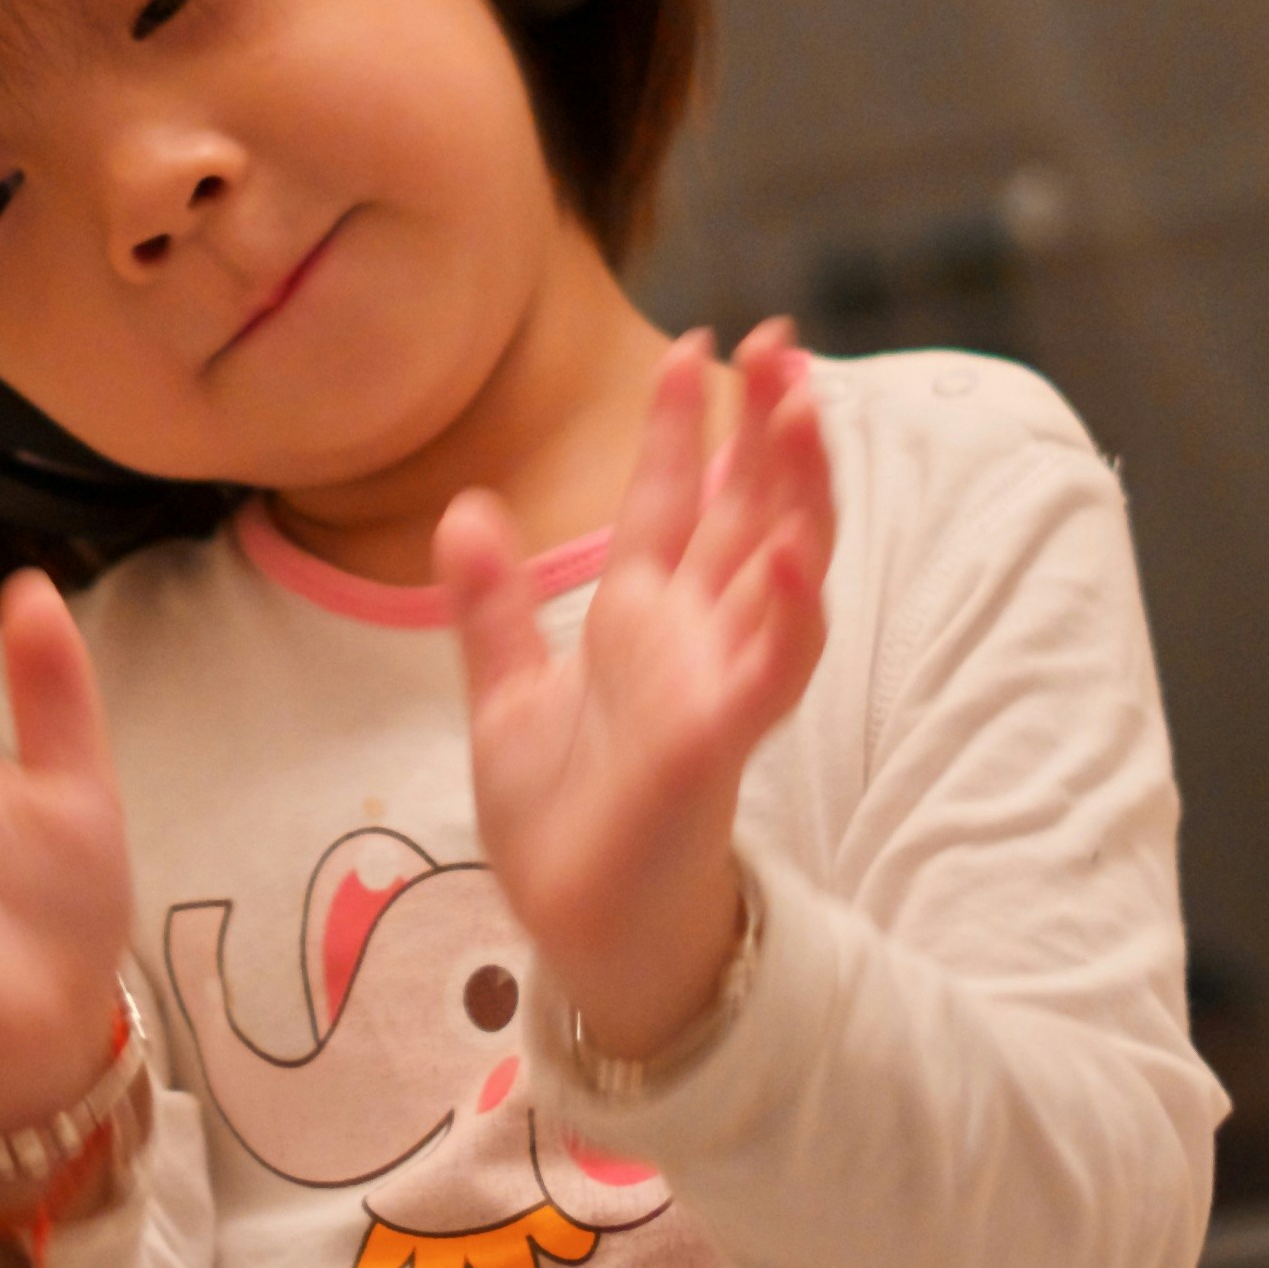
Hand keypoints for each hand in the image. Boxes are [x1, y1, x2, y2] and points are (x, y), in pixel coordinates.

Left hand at [439, 323, 833, 1063]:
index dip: (687, 426)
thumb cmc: (562, 820)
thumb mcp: (505, 694)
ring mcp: (716, 685)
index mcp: (641, 620)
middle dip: (769, 428)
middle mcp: (691, 640)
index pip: (672, 501)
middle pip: (746, 512)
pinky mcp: (719, 740)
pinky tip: (787, 550)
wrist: (578, 927)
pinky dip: (785, 610)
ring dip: (798, 491)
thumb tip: (464, 508)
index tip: (698, 344)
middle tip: (786, 340)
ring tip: (803, 409)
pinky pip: (770, 668)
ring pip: (778, 569)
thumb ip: (489, 606)